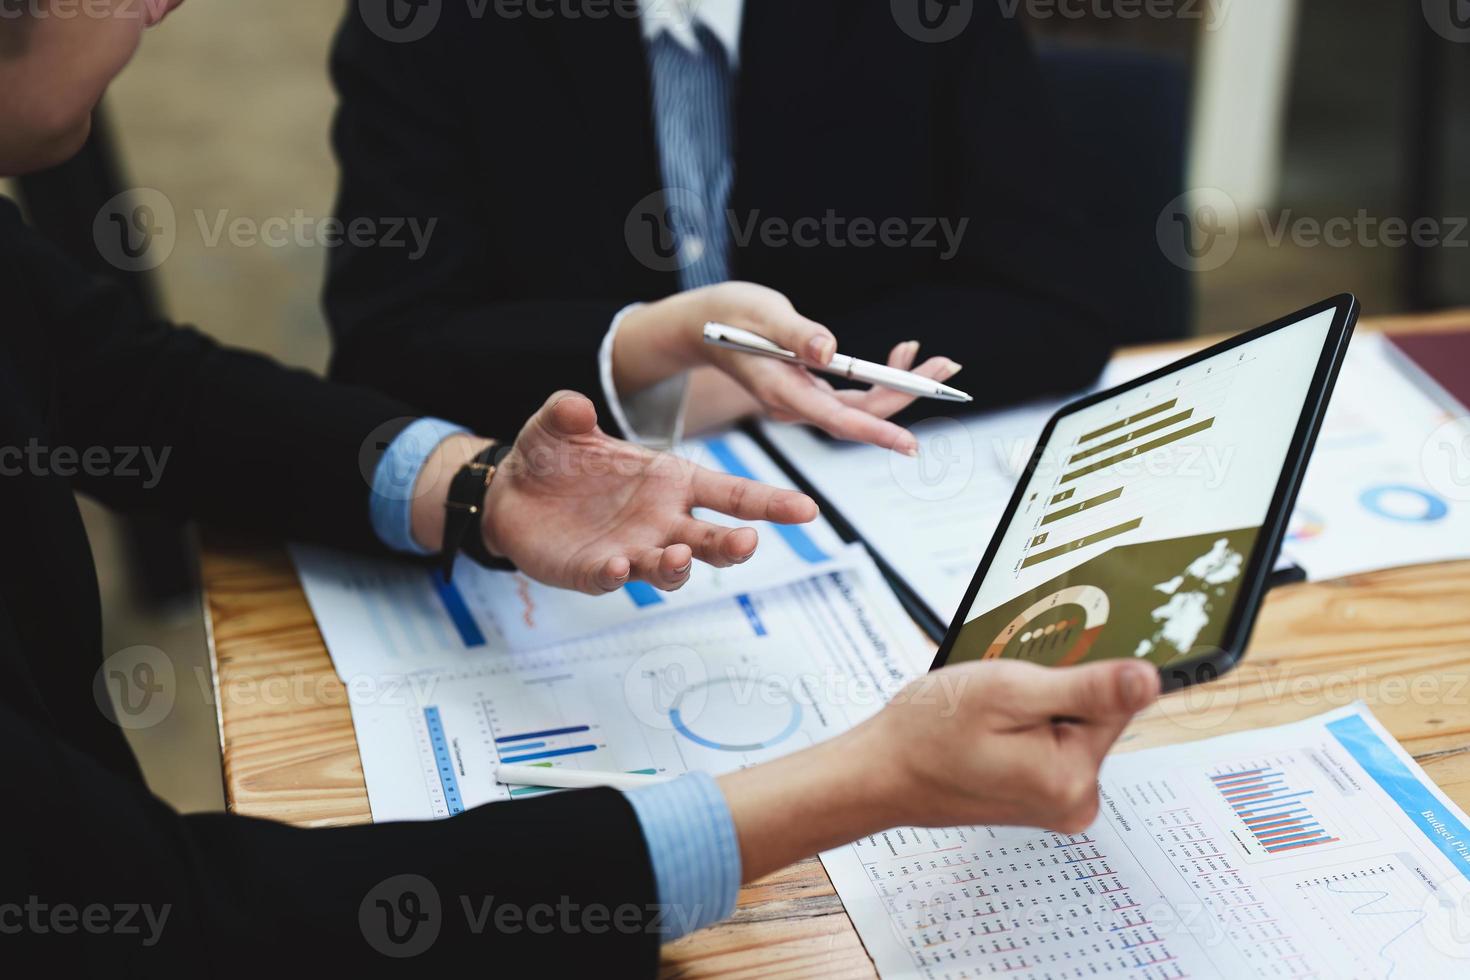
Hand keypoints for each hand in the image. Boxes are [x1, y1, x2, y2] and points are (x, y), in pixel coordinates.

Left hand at [479, 392, 817, 593]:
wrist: (511, 493)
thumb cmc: (554, 456)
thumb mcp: (559, 423)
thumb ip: (569, 412)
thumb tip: (575, 405)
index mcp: (672, 480)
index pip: (731, 493)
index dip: (770, 502)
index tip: (807, 509)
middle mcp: (662, 520)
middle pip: (712, 538)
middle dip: (733, 544)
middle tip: (747, 543)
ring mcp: (633, 548)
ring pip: (672, 567)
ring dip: (680, 565)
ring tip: (680, 556)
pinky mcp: (595, 571)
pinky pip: (614, 578)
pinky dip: (618, 575)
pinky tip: (618, 566)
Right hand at [614, 282, 961, 453]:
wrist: (704, 325)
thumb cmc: (729, 315)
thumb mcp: (761, 312)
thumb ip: (795, 333)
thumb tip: (830, 350)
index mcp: (781, 391)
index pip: (837, 419)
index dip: (876, 432)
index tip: (909, 444)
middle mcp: (795, 404)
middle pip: (860, 414)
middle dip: (907, 394)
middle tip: (946, 369)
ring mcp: (804, 400)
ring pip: (862, 406)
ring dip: (902, 386)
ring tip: (935, 361)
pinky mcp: (810, 390)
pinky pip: (854, 394)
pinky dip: (883, 376)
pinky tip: (902, 354)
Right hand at [859, 659, 1159, 831]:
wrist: (882, 771)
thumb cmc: (927, 733)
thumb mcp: (1008, 692)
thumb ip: (1086, 689)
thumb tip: (1149, 680)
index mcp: (1073, 778)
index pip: (1114, 700)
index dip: (1069, 676)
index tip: (1029, 679)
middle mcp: (1075, 801)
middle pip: (1095, 715)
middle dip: (1050, 693)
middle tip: (998, 699)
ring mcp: (1058, 804)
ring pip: (1070, 725)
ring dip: (1035, 709)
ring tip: (988, 717)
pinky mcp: (1042, 798)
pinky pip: (1053, 744)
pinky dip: (1026, 727)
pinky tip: (991, 731)